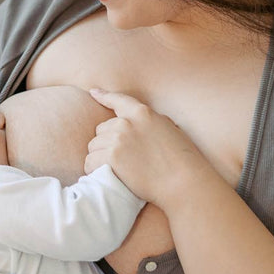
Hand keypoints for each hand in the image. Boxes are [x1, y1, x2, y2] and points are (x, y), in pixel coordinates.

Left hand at [84, 88, 213, 207]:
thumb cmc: (181, 159)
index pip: (117, 100)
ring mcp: (118, 139)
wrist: (183, 181)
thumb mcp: (168, 129)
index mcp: (142, 113)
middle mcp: (126, 123)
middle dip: (106, 143)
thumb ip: (150, 122)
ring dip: (100, 157)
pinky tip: (106, 175)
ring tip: (115, 169)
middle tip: (121, 159)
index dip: (103, 96)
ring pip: (93, 146)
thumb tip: (139, 120)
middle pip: (101, 130)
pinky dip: (94, 170)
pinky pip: (90, 162)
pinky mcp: (112, 157)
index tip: (93, 92)